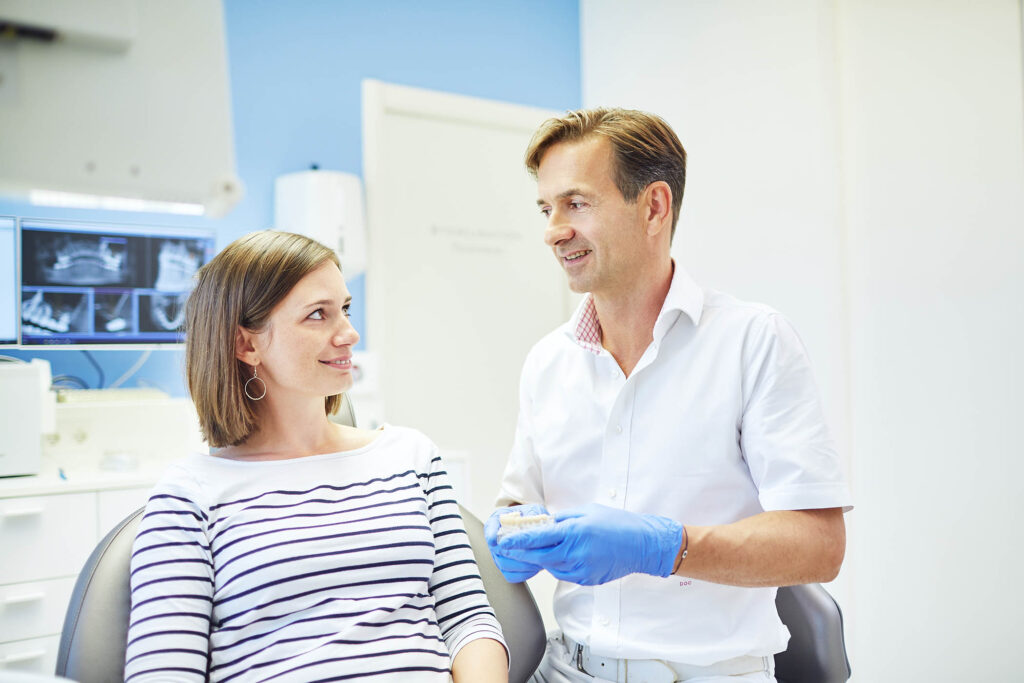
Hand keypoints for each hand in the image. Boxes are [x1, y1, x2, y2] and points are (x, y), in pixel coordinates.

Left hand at [496, 503, 681, 585]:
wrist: (642, 544)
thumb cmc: (617, 523)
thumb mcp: (587, 511)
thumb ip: (563, 519)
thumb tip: (543, 524)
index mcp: (575, 531)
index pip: (538, 537)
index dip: (518, 540)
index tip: (504, 540)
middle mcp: (576, 552)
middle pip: (539, 556)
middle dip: (523, 552)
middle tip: (511, 548)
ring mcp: (582, 569)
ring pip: (551, 566)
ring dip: (544, 558)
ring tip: (543, 548)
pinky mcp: (587, 579)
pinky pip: (565, 574)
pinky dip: (560, 565)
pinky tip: (565, 556)